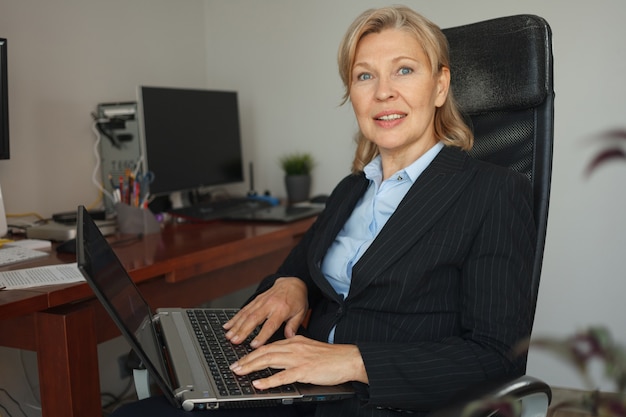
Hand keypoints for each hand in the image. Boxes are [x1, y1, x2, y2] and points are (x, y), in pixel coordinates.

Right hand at [223, 277, 308, 347]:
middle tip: (235, 341)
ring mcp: (261, 301)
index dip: (261, 335)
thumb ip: (293, 326)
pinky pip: (244, 309)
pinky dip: (235, 318)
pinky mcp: (256, 299)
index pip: (270, 324)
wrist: (292, 283)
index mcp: (282, 309)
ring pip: (246, 314)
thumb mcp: (301, 313)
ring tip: (229, 336)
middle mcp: (270, 304)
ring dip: (236, 325)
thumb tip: (288, 337)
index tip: (254, 345)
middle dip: (243, 331)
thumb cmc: (297, 299)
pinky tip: (228, 325)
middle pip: (254, 319)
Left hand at [229, 335, 367, 388]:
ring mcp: (298, 359)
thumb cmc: (330, 357)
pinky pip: (282, 376)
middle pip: (265, 352)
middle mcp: (294, 347)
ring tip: (239, 372)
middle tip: (234, 366)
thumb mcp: (308, 349)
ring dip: (252, 367)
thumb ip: (294, 350)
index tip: (241, 359)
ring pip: (269, 360)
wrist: (348, 359)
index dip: (253, 353)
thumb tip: (279, 357)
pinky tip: (258, 383)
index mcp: (294, 341)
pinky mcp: (304, 371)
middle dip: (247, 359)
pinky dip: (268, 380)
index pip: (268, 346)